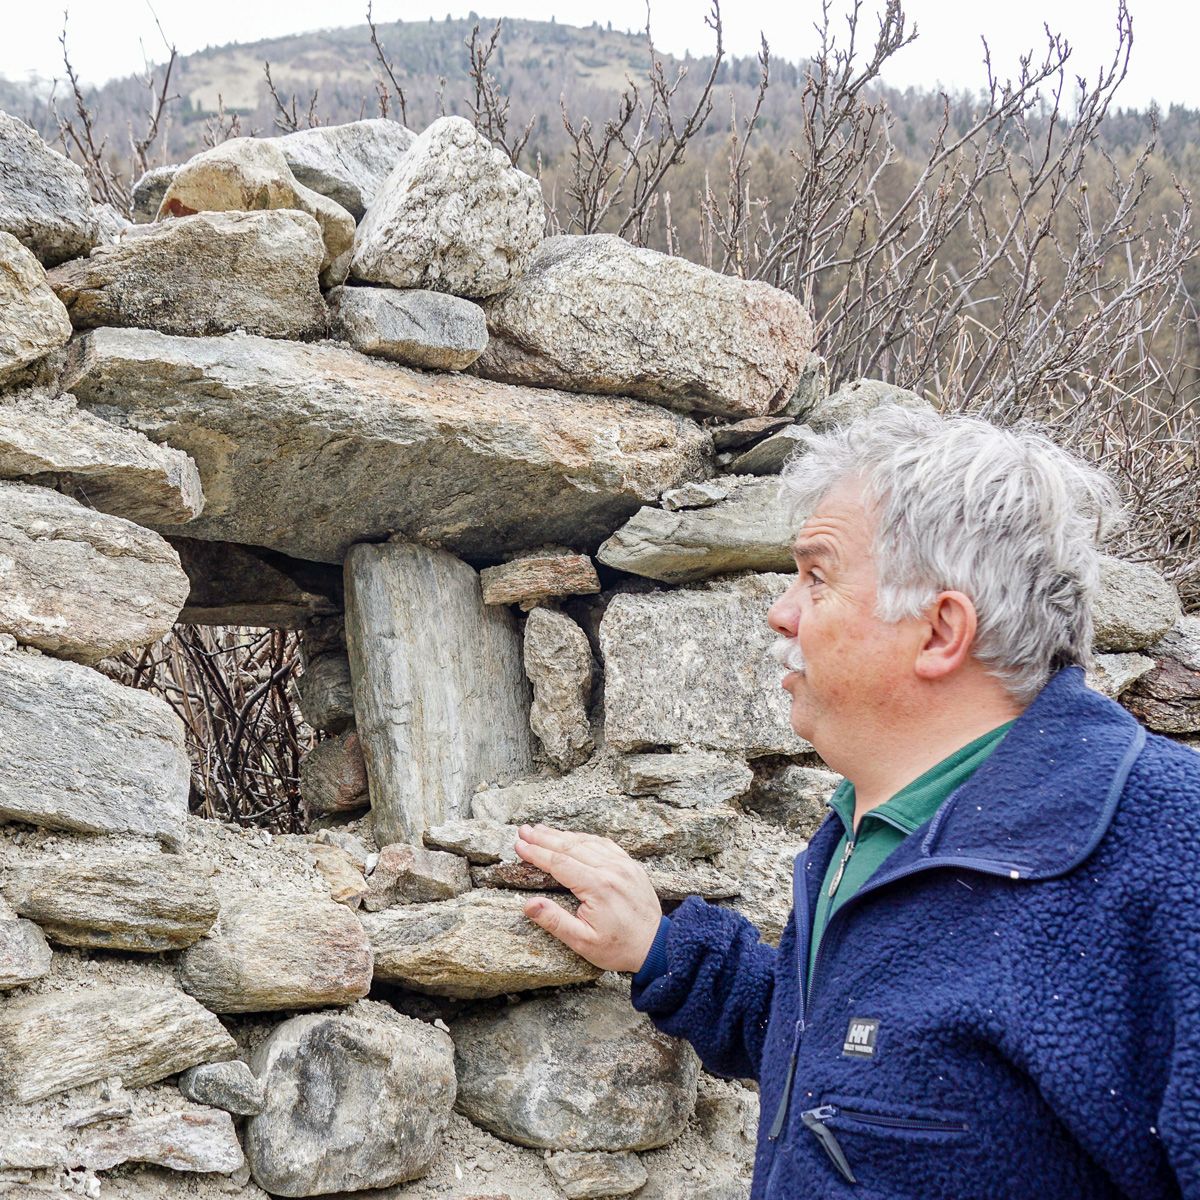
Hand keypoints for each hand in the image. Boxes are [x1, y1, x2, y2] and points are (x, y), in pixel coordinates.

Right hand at [513, 823, 661, 973]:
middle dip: (544, 838)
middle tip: (523, 830)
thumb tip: (528, 905)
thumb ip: (555, 921)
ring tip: (540, 830)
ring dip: (562, 835)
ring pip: (587, 842)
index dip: (537, 853)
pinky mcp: (630, 865)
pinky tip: (572, 836)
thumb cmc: (618, 947)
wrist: (656, 945)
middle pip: (570, 846)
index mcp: (598, 886)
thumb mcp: (582, 942)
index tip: (519, 845)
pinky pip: (604, 844)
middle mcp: (611, 869)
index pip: (559, 862)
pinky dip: (584, 838)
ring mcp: (623, 864)